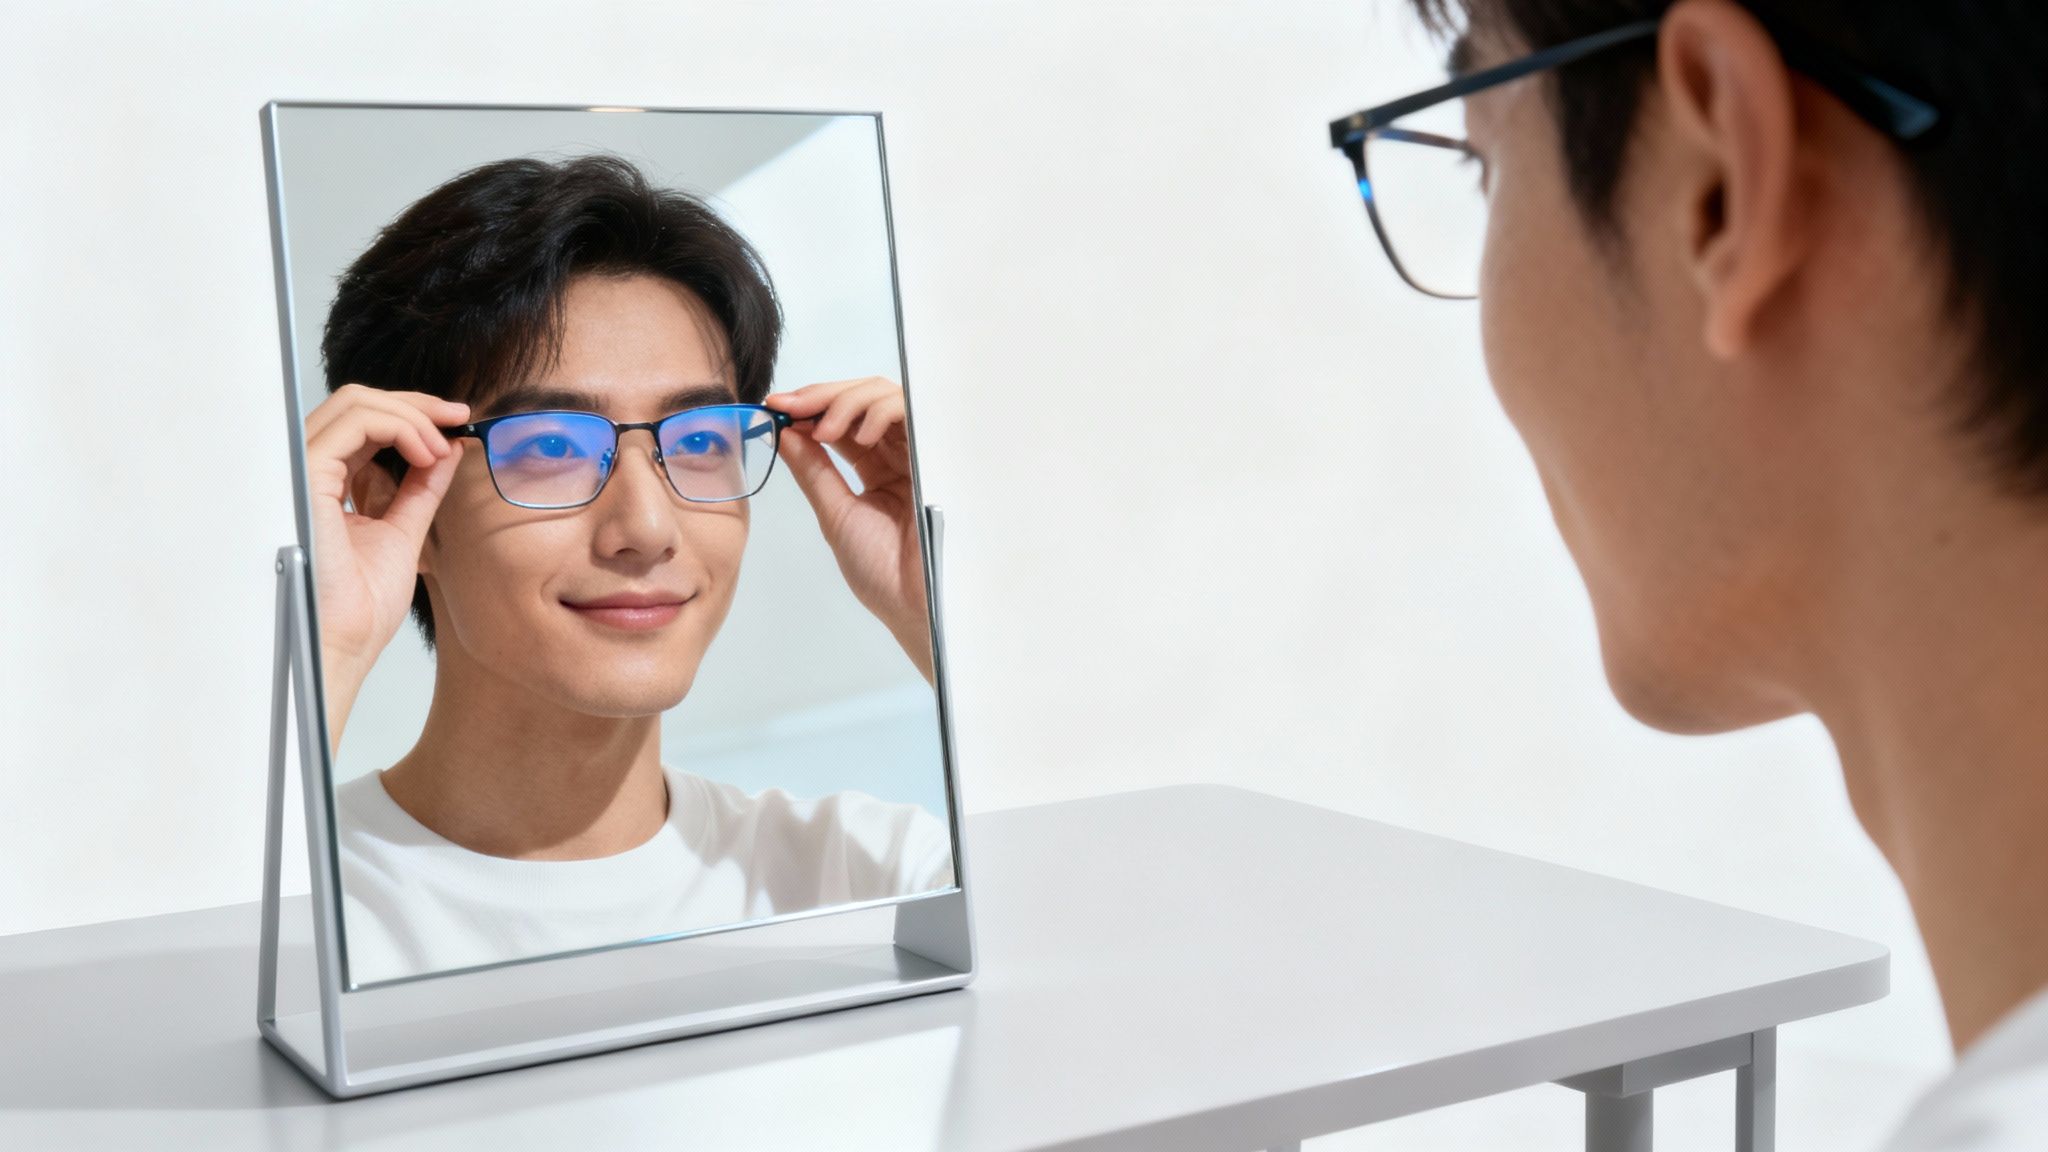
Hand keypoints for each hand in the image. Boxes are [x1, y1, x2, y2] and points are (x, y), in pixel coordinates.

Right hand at [302, 384, 468, 749]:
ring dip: (411, 416)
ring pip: (353, 403)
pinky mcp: (307, 475)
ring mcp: (302, 470)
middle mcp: (308, 472)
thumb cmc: (361, 607)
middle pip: (356, 404)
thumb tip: (448, 449)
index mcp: (327, 486)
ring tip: (441, 447)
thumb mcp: (404, 531)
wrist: (345, 644)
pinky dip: (399, 427)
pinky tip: (427, 454)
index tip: (455, 422)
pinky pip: (355, 423)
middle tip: (457, 416)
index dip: (410, 415)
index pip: (363, 425)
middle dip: (414, 404)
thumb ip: (421, 489)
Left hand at [764, 378, 933, 681]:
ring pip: (885, 396)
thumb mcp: (836, 514)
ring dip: (847, 402)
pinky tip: (857, 435)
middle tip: (791, 404)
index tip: (778, 406)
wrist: (916, 601)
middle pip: (865, 399)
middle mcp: (899, 457)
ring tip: (823, 429)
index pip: (844, 423)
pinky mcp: (937, 452)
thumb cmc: (881, 571)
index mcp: (877, 472)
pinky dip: (879, 412)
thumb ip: (814, 471)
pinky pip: (909, 411)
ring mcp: (919, 453)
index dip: (811, 408)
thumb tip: (786, 432)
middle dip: (823, 396)